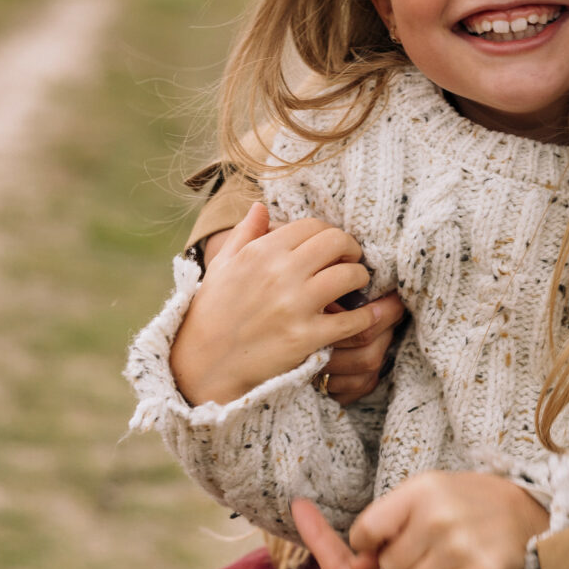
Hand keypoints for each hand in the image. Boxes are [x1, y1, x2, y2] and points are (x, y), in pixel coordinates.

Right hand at [198, 224, 405, 407]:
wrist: (204, 362)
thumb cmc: (212, 312)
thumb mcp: (222, 266)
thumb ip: (245, 233)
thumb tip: (260, 206)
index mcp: (261, 251)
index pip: (313, 226)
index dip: (330, 233)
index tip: (334, 247)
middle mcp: (280, 272)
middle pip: (336, 243)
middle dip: (351, 250)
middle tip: (351, 261)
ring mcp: (294, 305)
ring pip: (350, 276)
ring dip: (360, 278)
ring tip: (356, 285)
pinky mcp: (305, 336)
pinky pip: (351, 320)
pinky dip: (364, 317)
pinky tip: (364, 315)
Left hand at [347, 471, 549, 568]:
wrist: (532, 513)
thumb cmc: (470, 505)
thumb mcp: (428, 498)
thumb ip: (387, 525)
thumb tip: (356, 565)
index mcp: (422, 489)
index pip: (366, 530)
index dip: (366, 545)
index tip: (378, 547)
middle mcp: (439, 515)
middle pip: (387, 565)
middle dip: (399, 567)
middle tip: (429, 552)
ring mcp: (463, 544)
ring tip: (449, 563)